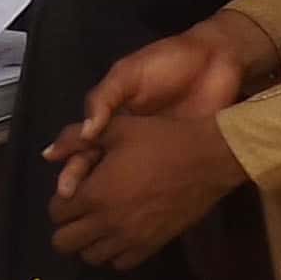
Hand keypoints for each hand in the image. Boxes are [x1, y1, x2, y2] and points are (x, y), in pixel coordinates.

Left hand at [46, 115, 244, 270]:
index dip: (59, 202)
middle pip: (64, 243)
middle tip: (81, 212)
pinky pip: (119, 264)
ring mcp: (129, 239)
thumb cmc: (160, 139)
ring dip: (89, 241)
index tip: (73, 191)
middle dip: (67, 227)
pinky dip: (114, 252)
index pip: (56, 212)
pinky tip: (121, 233)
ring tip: (101, 223)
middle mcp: (107, 222)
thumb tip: (47, 153)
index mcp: (94, 193)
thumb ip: (76, 138)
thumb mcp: (117, 128)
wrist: (207, 160)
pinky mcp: (150, 247)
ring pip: (90, 257)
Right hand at [52, 14, 268, 202]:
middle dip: (87, 192)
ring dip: (114, 200)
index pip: (84, 148)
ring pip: (126, 182)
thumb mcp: (129, 74)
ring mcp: (152, 152)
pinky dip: (147, 198)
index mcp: (111, 118)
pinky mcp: (176, 160)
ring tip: (106, 219)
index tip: (65, 191)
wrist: (215, 60)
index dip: (72, 167)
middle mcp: (128, 139)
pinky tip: (140, 213)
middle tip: (81, 210)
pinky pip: (157, 183)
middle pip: (101, 170)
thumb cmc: (167, 62)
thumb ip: (104, 98)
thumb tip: (86, 132)